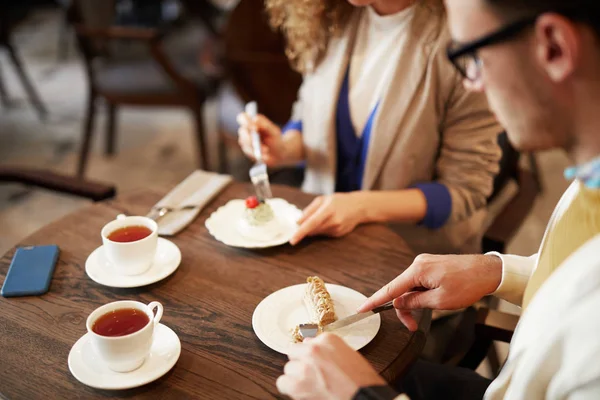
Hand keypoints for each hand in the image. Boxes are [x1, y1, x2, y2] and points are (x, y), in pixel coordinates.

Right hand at [237, 113, 285, 165]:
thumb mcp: (273, 131)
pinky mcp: (246, 150)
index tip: (254, 128)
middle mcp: (246, 130)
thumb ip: (265, 125)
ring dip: (255, 147)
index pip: (243, 117)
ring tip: (266, 151)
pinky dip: (257, 154)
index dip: (246, 122)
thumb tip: (255, 119)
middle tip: (256, 142)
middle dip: (250, 138)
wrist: (278, 153)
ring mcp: (245, 140)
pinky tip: (265, 156)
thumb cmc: (275, 139)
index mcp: (252, 121)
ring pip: (245, 143)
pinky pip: (249, 152)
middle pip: (242, 131)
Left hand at [276, 333, 385, 399]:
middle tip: (313, 375)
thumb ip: (327, 348)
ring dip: (296, 377)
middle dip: (301, 364)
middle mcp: (314, 349)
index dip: (308, 354)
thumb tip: (308, 344)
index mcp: (328, 340)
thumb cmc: (361, 380)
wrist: (363, 398)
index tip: (312, 361)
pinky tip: (301, 391)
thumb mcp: (349, 355)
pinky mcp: (297, 385)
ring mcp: (304, 367)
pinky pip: (282, 382)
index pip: (307, 342)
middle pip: (294, 353)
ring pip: (288, 368)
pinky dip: (289, 388)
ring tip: (309, 385)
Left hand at [290, 193, 365, 245]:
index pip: (311, 223)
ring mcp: (337, 230)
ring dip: (313, 228)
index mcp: (328, 210)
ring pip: (317, 233)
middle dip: (304, 229)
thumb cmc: (339, 201)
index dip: (301, 232)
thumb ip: (309, 210)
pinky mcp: (338, 235)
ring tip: (322, 217)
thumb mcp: (322, 199)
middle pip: (313, 230)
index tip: (292, 240)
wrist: (359, 207)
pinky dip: (321, 229)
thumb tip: (298, 222)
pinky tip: (329, 221)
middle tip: (302, 222)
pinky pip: (323, 234)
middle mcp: (334, 222)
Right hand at [357, 254, 502, 331]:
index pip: (390, 289)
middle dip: (403, 309)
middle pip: (400, 290)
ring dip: (413, 303)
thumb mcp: (440, 301)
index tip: (361, 309)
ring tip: (426, 314)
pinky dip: (419, 295)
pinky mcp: (431, 266)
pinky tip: (429, 302)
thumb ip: (415, 302)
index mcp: (417, 270)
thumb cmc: (468, 285)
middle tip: (411, 326)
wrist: (489, 271)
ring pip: (409, 287)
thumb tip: (398, 303)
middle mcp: (418, 264)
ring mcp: (425, 263)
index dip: (374, 300)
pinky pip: (418, 282)